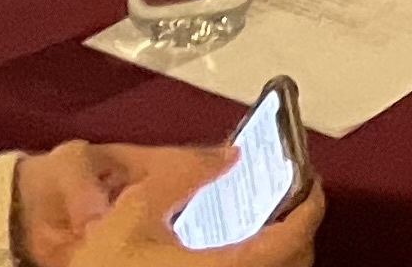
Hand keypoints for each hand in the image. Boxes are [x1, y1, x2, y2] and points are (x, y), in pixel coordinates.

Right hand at [80, 152, 321, 266]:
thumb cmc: (99, 258)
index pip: (287, 243)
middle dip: (299, 231)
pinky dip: (256, 263)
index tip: (312, 184)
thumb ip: (187, 173)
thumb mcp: (137, 205)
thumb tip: (230, 156)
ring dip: (280, 251)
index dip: (308, 210)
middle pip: (290, 266)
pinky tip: (242, 247)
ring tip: (271, 219)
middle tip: (294, 197)